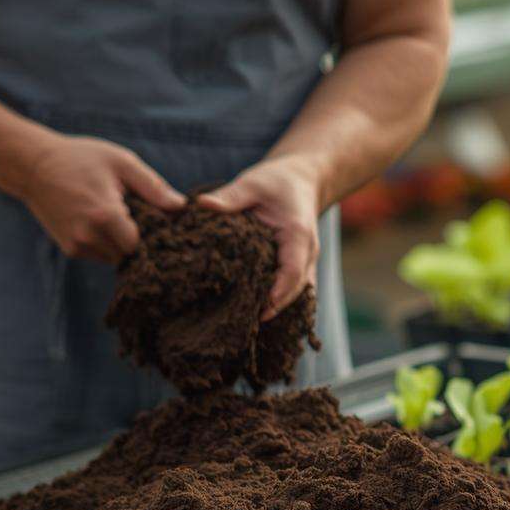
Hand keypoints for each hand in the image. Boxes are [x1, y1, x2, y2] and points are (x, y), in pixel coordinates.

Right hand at [16, 134, 184, 263]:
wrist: (34, 166)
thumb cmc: (81, 159)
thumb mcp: (121, 163)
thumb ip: (153, 187)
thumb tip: (181, 206)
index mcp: (106, 215)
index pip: (140, 243)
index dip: (148, 231)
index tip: (148, 215)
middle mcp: (89, 236)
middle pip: (129, 254)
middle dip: (134, 238)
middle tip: (132, 213)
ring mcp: (77, 245)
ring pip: (114, 257)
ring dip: (119, 242)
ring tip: (112, 213)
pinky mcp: (70, 249)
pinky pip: (99, 254)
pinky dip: (104, 242)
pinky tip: (97, 219)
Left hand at [198, 156, 322, 319]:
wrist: (302, 181)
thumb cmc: (277, 182)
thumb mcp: (252, 183)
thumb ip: (229, 197)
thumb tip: (201, 205)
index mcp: (298, 234)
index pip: (293, 270)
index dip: (279, 293)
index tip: (261, 311)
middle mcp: (308, 252)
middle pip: (297, 290)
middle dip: (275, 309)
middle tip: (245, 327)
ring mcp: (307, 263)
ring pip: (298, 295)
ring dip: (278, 310)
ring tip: (248, 328)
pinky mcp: (300, 268)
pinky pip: (293, 291)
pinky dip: (278, 304)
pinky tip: (254, 317)